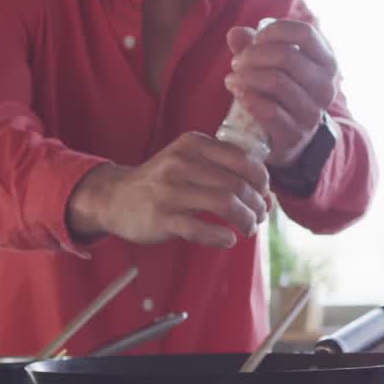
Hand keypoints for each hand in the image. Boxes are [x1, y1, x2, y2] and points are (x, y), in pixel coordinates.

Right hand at [67, 132, 269, 248]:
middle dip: (257, 205)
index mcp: (194, 144)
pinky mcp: (161, 217)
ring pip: (225, 204)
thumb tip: (268, 197)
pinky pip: (200, 229)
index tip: (264, 196)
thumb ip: (225, 171)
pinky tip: (228, 239)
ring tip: (248, 229)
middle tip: (259, 218)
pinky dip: (221, 237)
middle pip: (237, 185)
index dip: (262, 181)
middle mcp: (181, 162)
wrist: (116, 197)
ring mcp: (169, 190)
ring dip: (246, 221)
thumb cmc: (163, 182)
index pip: (243, 160)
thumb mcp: (189, 160)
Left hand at [223, 19, 338, 166]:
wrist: (291, 138)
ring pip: (276, 81)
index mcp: (326, 63)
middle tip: (237, 62)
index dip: (276, 30)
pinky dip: (247, 96)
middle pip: (287, 56)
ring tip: (232, 78)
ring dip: (247, 76)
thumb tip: (235, 33)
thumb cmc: (281, 91)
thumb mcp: (272, 64)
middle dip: (253, 55)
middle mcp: (325, 87)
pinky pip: (269, 110)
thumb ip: (253, 45)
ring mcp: (312, 112)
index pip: (305, 33)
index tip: (257, 38)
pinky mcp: (294, 134)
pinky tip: (236, 91)